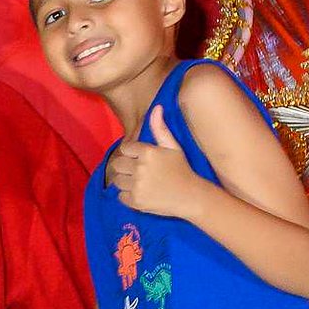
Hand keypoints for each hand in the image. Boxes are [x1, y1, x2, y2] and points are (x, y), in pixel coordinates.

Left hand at [106, 103, 198, 218]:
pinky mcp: (136, 201)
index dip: (132, 154)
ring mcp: (137, 186)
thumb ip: (160, 128)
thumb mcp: (173, 147)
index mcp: (148, 152)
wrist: (190, 196)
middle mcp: (140, 168)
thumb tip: (156, 107)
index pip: (125, 149)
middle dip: (126, 167)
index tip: (142, 160)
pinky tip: (141, 193)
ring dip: (126, 182)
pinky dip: (127, 196)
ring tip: (140, 183)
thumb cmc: (182, 169)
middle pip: (117, 165)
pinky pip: (120, 196)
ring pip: (118, 181)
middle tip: (139, 172)